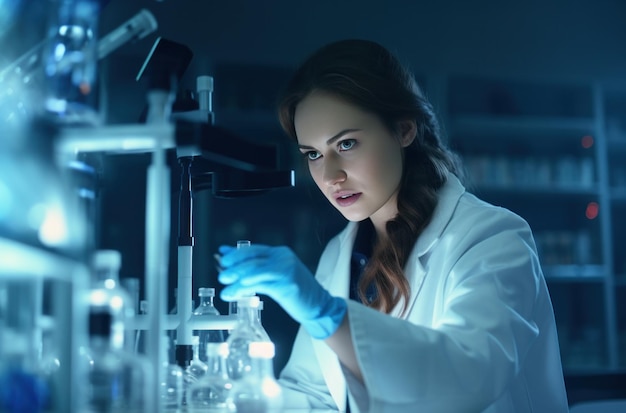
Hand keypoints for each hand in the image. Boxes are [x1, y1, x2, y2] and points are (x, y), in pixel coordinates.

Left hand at [217, 244, 346, 339]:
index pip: (254, 250)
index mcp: (281, 253)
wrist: (319, 305)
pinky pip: (260, 285)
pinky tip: (236, 293)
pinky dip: (245, 289)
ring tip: (226, 290)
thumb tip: (231, 256)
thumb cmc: (297, 291)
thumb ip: (257, 267)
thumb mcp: (276, 275)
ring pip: (254, 272)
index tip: (223, 258)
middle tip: (222, 275)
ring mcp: (285, 270)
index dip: (236, 254)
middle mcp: (283, 258)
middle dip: (234, 267)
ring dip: (237, 281)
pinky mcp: (286, 284)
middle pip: (252, 259)